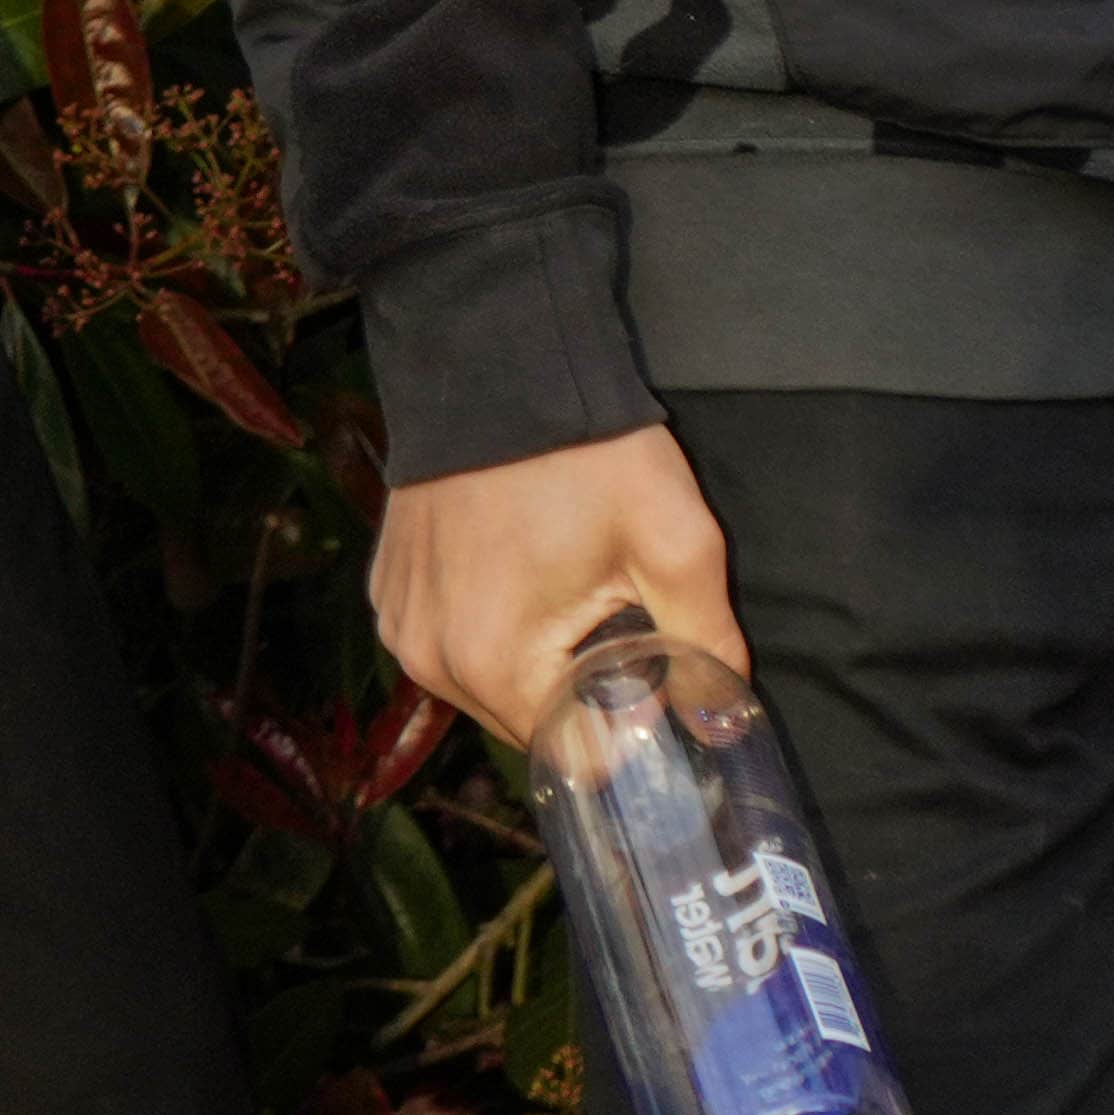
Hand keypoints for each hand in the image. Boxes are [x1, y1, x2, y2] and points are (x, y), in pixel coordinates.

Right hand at [370, 422, 743, 749]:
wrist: (494, 357)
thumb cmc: (586, 452)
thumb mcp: (674, 540)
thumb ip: (706, 641)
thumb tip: (726, 721)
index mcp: (497, 663)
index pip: (573, 758)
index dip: (626, 734)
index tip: (656, 687)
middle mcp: (433, 661)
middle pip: (529, 726)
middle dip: (581, 698)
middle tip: (620, 626)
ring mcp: (401, 625)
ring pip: (487, 690)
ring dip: (534, 666)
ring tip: (570, 594)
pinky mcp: (387, 592)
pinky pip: (449, 646)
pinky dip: (488, 631)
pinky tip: (520, 576)